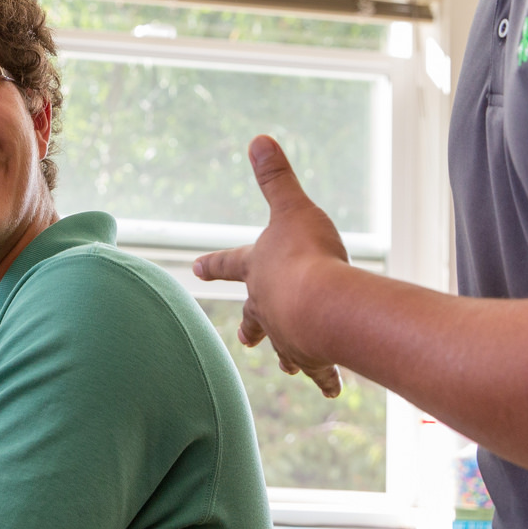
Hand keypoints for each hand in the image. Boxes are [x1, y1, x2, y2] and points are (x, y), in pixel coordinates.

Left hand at [192, 135, 350, 397]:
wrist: (324, 304)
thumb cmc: (306, 253)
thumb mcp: (292, 207)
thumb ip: (276, 177)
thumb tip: (258, 139)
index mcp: (257, 269)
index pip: (228, 263)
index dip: (214, 263)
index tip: (197, 268)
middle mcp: (267, 305)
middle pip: (255, 317)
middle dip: (252, 327)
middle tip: (244, 341)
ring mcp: (288, 333)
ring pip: (284, 347)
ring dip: (288, 355)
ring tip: (289, 367)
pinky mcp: (313, 354)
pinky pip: (320, 369)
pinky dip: (326, 378)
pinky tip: (331, 389)